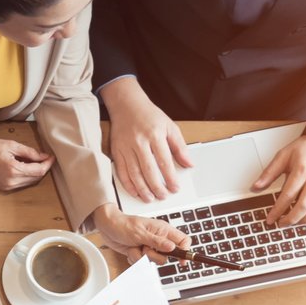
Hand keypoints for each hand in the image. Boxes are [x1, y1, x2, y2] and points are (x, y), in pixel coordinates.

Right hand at [0, 137, 52, 191]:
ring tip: (34, 160)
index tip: (51, 157)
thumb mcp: (11, 145)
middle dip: (42, 168)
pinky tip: (24, 166)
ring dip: (35, 172)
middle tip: (45, 157)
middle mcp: (11, 181)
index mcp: (13, 170)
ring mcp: (7, 186)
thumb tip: (43, 156)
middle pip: (36, 178)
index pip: (38, 171)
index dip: (47, 164)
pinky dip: (26, 175)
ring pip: (30, 182)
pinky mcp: (4, 187)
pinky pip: (21, 183)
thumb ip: (29, 152)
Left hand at [91, 203, 190, 264]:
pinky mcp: (141, 253)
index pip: (182, 240)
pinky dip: (135, 259)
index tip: (181, 261)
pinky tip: (130, 250)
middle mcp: (158, 239)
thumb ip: (157, 241)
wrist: (107, 228)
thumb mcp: (140, 233)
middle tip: (145, 248)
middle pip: (168, 255)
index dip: (185, 251)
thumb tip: (172, 247)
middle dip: (155, 256)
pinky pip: (142, 263)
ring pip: (154, 260)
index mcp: (163, 230)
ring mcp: (149, 246)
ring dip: (142, 257)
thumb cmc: (123, 224)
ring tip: (135, 247)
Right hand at [99, 78, 191, 200]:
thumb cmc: (149, 116)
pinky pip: (121, 172)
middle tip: (163, 196)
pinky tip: (135, 192)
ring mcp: (126, 147)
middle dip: (157, 187)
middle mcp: (139, 142)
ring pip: (134, 173)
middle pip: (148, 170)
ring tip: (150, 198)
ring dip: (142, 189)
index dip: (170, 177)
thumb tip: (189, 164)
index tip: (175, 188)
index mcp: (155, 135)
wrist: (127, 105)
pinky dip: (128, 184)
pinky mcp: (116, 151)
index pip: (164, 161)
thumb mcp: (170, 127)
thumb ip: (180, 146)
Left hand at [255, 134, 305, 225]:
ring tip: (295, 223)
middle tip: (282, 224)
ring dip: (305, 221)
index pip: (287, 195)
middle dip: (291, 219)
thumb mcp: (284, 155)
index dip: (277, 210)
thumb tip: (255, 187)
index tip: (270, 219)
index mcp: (302, 169)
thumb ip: (269, 172)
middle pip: (304, 205)